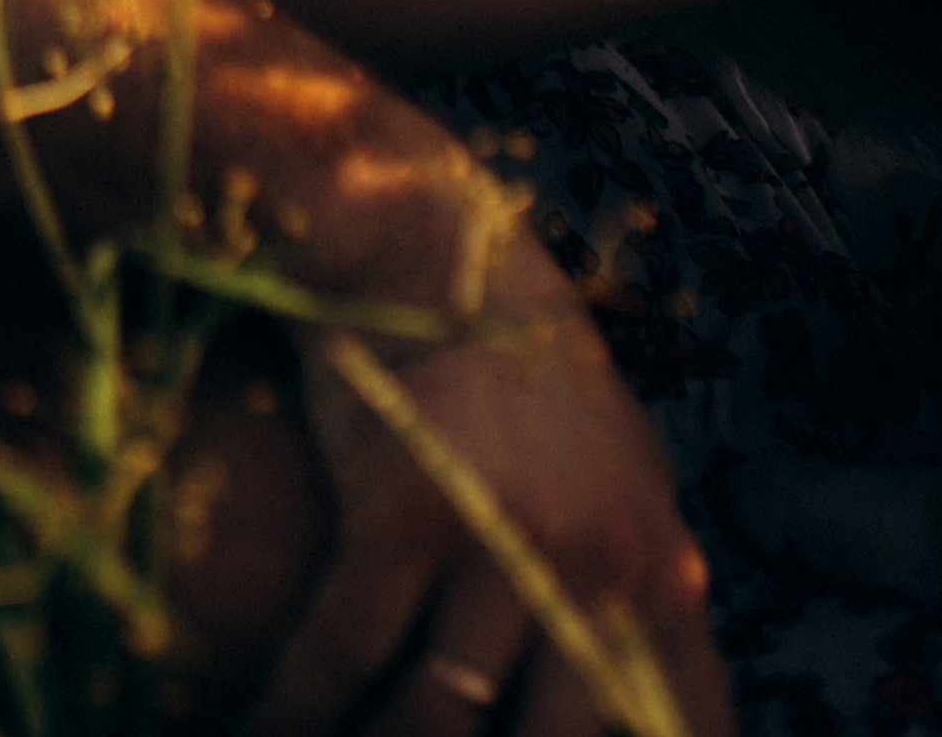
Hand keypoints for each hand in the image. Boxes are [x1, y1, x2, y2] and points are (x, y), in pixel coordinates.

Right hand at [250, 242, 731, 736]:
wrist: (428, 252)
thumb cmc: (519, 365)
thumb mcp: (619, 471)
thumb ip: (642, 580)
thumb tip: (670, 680)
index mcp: (660, 572)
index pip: (684, 729)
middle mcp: (596, 570)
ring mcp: (498, 542)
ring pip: (434, 728)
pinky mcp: (400, 512)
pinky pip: (339, 662)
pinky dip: (291, 714)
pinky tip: (256, 734)